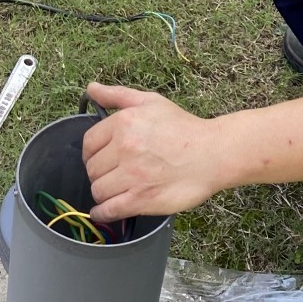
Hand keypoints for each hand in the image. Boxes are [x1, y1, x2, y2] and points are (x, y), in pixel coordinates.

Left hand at [81, 82, 222, 220]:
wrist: (213, 154)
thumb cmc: (184, 128)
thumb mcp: (151, 102)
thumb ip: (117, 95)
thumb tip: (91, 89)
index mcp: (123, 123)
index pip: (89, 143)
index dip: (92, 152)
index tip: (101, 158)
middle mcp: (124, 149)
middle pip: (92, 168)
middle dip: (99, 172)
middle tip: (113, 173)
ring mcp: (132, 176)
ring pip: (98, 189)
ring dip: (103, 191)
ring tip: (115, 190)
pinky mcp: (141, 199)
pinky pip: (109, 209)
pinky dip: (102, 212)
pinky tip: (104, 211)